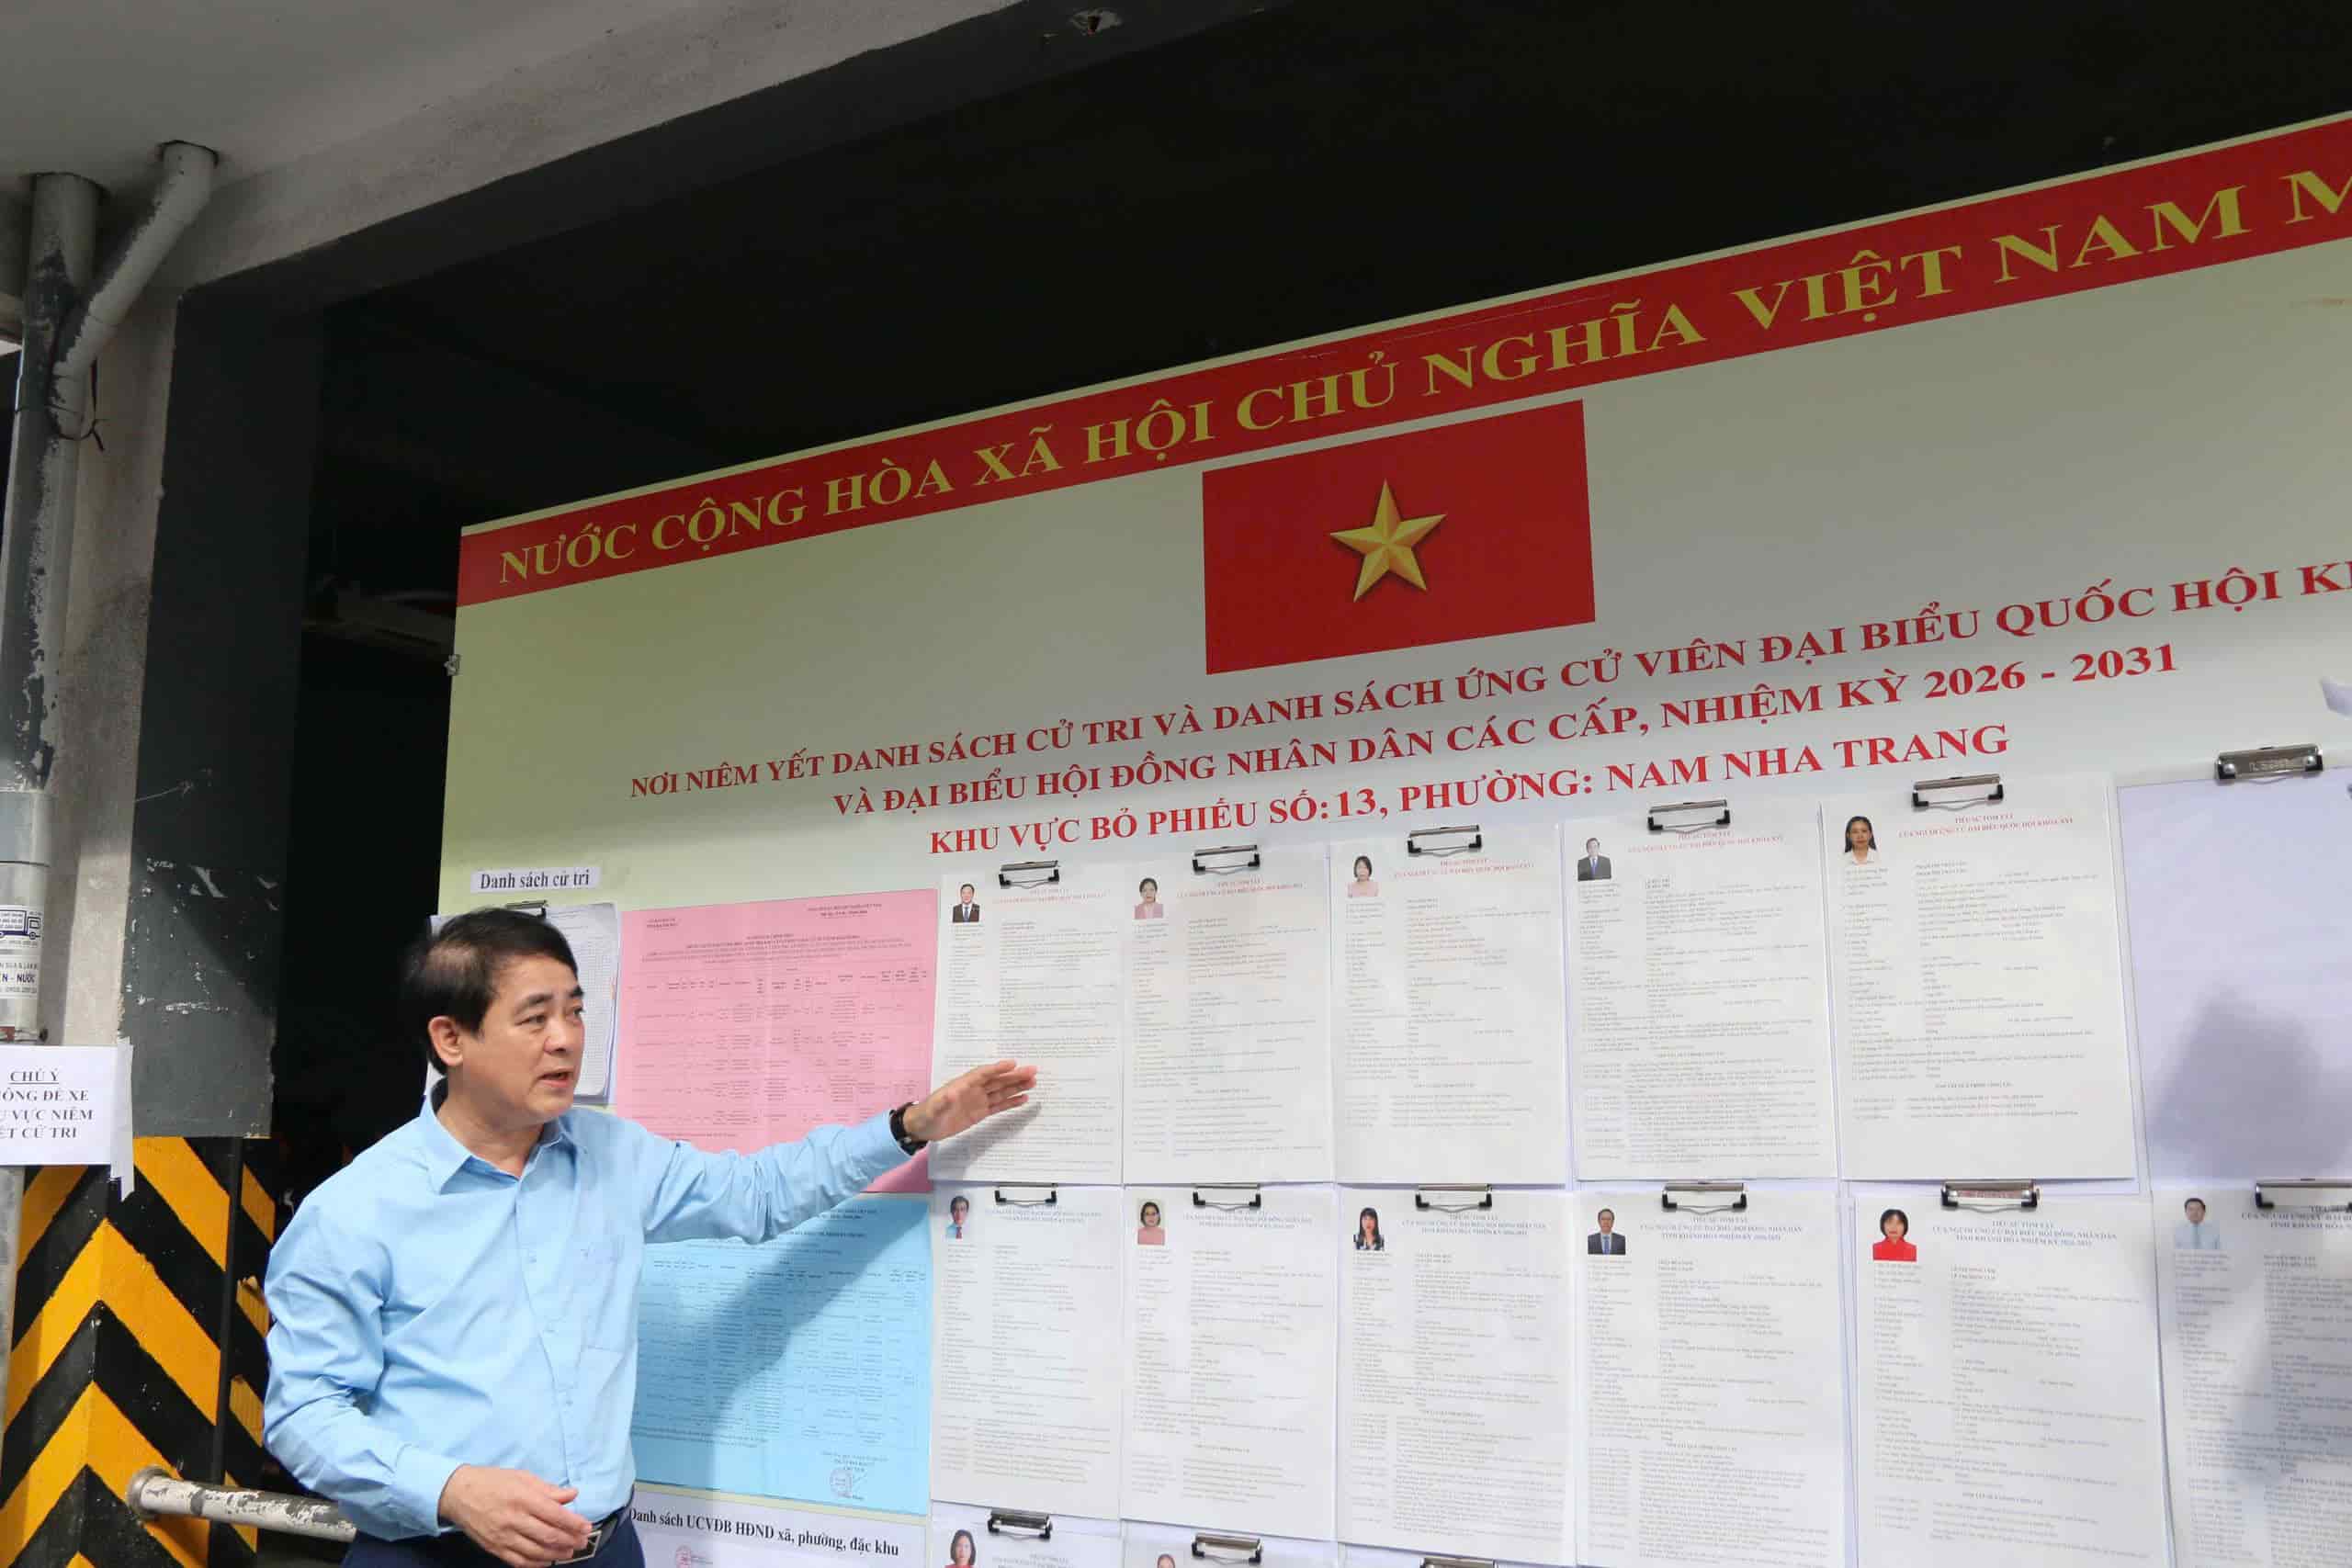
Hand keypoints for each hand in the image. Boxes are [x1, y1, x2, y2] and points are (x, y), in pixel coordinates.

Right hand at [439, 1465, 593, 1567]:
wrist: (458, 1494)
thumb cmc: (493, 1481)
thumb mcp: (522, 1477)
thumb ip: (548, 1489)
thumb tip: (572, 1495)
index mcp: (523, 1498)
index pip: (555, 1514)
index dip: (574, 1523)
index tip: (586, 1527)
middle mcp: (514, 1519)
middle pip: (548, 1535)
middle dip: (569, 1540)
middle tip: (582, 1542)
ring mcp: (503, 1536)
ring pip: (536, 1551)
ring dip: (556, 1554)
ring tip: (569, 1552)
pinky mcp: (494, 1548)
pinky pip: (519, 1560)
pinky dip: (536, 1563)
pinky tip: (547, 1561)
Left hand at [905, 1059, 1035, 1142]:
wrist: (923, 1127)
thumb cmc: (927, 1114)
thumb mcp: (933, 1108)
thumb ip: (943, 1101)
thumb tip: (952, 1094)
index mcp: (963, 1084)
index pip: (983, 1073)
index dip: (997, 1068)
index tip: (1013, 1064)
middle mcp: (973, 1090)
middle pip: (997, 1080)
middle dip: (1014, 1076)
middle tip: (1032, 1071)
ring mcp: (978, 1101)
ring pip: (1001, 1091)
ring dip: (1016, 1086)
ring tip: (1033, 1082)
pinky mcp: (980, 1113)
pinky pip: (998, 1106)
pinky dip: (1011, 1102)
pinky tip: (1023, 1098)